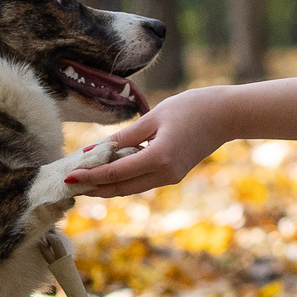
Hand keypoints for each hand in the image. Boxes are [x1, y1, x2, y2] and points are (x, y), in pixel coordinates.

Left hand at [62, 89, 231, 196]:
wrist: (227, 115)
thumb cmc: (192, 108)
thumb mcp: (154, 117)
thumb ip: (125, 136)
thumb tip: (96, 150)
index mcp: (159, 158)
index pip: (115, 173)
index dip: (90, 176)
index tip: (69, 177)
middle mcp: (165, 173)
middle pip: (121, 188)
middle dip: (95, 188)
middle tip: (71, 186)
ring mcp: (171, 177)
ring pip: (131, 187)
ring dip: (108, 186)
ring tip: (85, 181)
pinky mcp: (174, 174)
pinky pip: (143, 180)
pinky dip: (124, 179)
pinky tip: (110, 172)